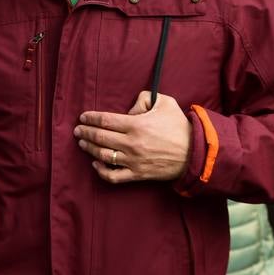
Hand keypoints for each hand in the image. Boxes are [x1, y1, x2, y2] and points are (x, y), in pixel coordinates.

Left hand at [74, 92, 192, 183]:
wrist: (196, 153)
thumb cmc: (179, 126)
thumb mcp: (164, 102)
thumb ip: (144, 98)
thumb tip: (129, 109)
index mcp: (136, 125)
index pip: (105, 120)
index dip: (90, 118)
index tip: (83, 117)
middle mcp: (132, 143)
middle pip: (100, 137)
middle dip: (85, 132)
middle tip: (78, 130)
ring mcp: (133, 161)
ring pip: (102, 156)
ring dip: (89, 149)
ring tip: (82, 143)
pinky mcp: (138, 174)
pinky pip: (114, 176)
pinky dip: (102, 171)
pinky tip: (96, 164)